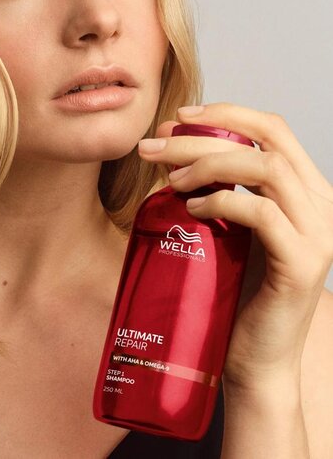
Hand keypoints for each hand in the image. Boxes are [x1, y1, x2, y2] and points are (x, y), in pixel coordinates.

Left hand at [137, 102, 332, 389]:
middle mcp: (319, 205)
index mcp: (303, 191)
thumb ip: (213, 188)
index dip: (227, 112)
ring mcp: (317, 233)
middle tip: (154, 144)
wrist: (254, 358)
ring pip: (266, 168)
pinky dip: (222, 200)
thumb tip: (169, 152)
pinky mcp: (302, 263)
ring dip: (209, 164)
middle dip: (203, 134)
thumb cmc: (234, 291)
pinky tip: (191, 206)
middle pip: (266, 141)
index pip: (273, 129)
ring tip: (170, 180)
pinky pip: (262, 213)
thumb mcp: (225, 227)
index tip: (179, 116)